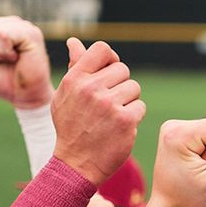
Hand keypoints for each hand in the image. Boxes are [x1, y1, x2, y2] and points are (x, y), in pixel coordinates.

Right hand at [51, 38, 145, 185]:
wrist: (76, 164)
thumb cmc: (71, 127)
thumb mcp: (65, 96)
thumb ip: (75, 68)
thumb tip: (74, 42)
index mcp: (75, 79)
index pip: (102, 50)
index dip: (111, 59)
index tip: (110, 72)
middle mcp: (91, 88)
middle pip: (123, 70)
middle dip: (121, 84)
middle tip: (110, 103)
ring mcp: (109, 104)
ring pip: (134, 88)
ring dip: (129, 101)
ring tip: (114, 115)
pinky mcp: (125, 120)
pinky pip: (141, 106)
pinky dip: (134, 116)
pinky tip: (121, 126)